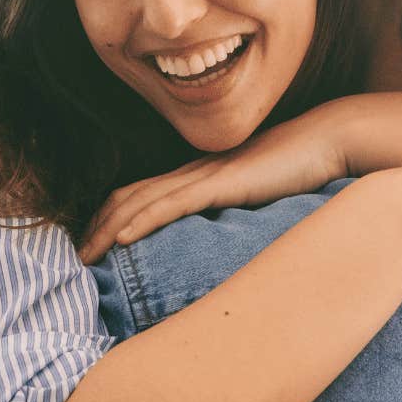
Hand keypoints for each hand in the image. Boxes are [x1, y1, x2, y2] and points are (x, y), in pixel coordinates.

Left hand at [79, 107, 349, 262]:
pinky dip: (142, 220)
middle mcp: (193, 173)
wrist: (328, 141)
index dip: (110, 219)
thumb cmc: (300, 169)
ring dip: (107, 228)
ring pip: (141, 202)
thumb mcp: (259, 196)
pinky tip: (121, 238)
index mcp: (199, 176)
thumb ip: (238, 212)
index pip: (141, 195)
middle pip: (129, 198)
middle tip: (74, 259)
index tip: (93, 247)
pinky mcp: (221, 184)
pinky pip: (172, 203)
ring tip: (84, 256)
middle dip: (95, 227)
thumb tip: (224, 245)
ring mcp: (205, 176)